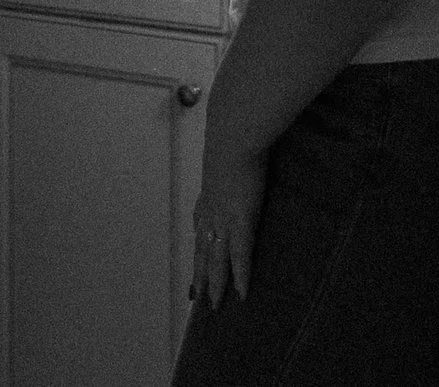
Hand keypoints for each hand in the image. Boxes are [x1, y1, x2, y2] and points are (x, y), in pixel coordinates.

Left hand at [187, 142, 265, 310]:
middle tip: (196, 295)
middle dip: (200, 272)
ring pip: (216, 260)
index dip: (198, 242)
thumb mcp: (230, 147)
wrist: (234, 135)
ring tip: (215, 304)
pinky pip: (239, 258)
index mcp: (209, 193)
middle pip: (202, 249)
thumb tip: (240, 144)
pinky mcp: (241, 223)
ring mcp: (224, 220)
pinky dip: (240, 277)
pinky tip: (242, 294)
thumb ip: (232, 154)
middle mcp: (211, 211)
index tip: (197, 257)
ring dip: (215, 283)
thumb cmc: (234, 134)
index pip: (200, 225)